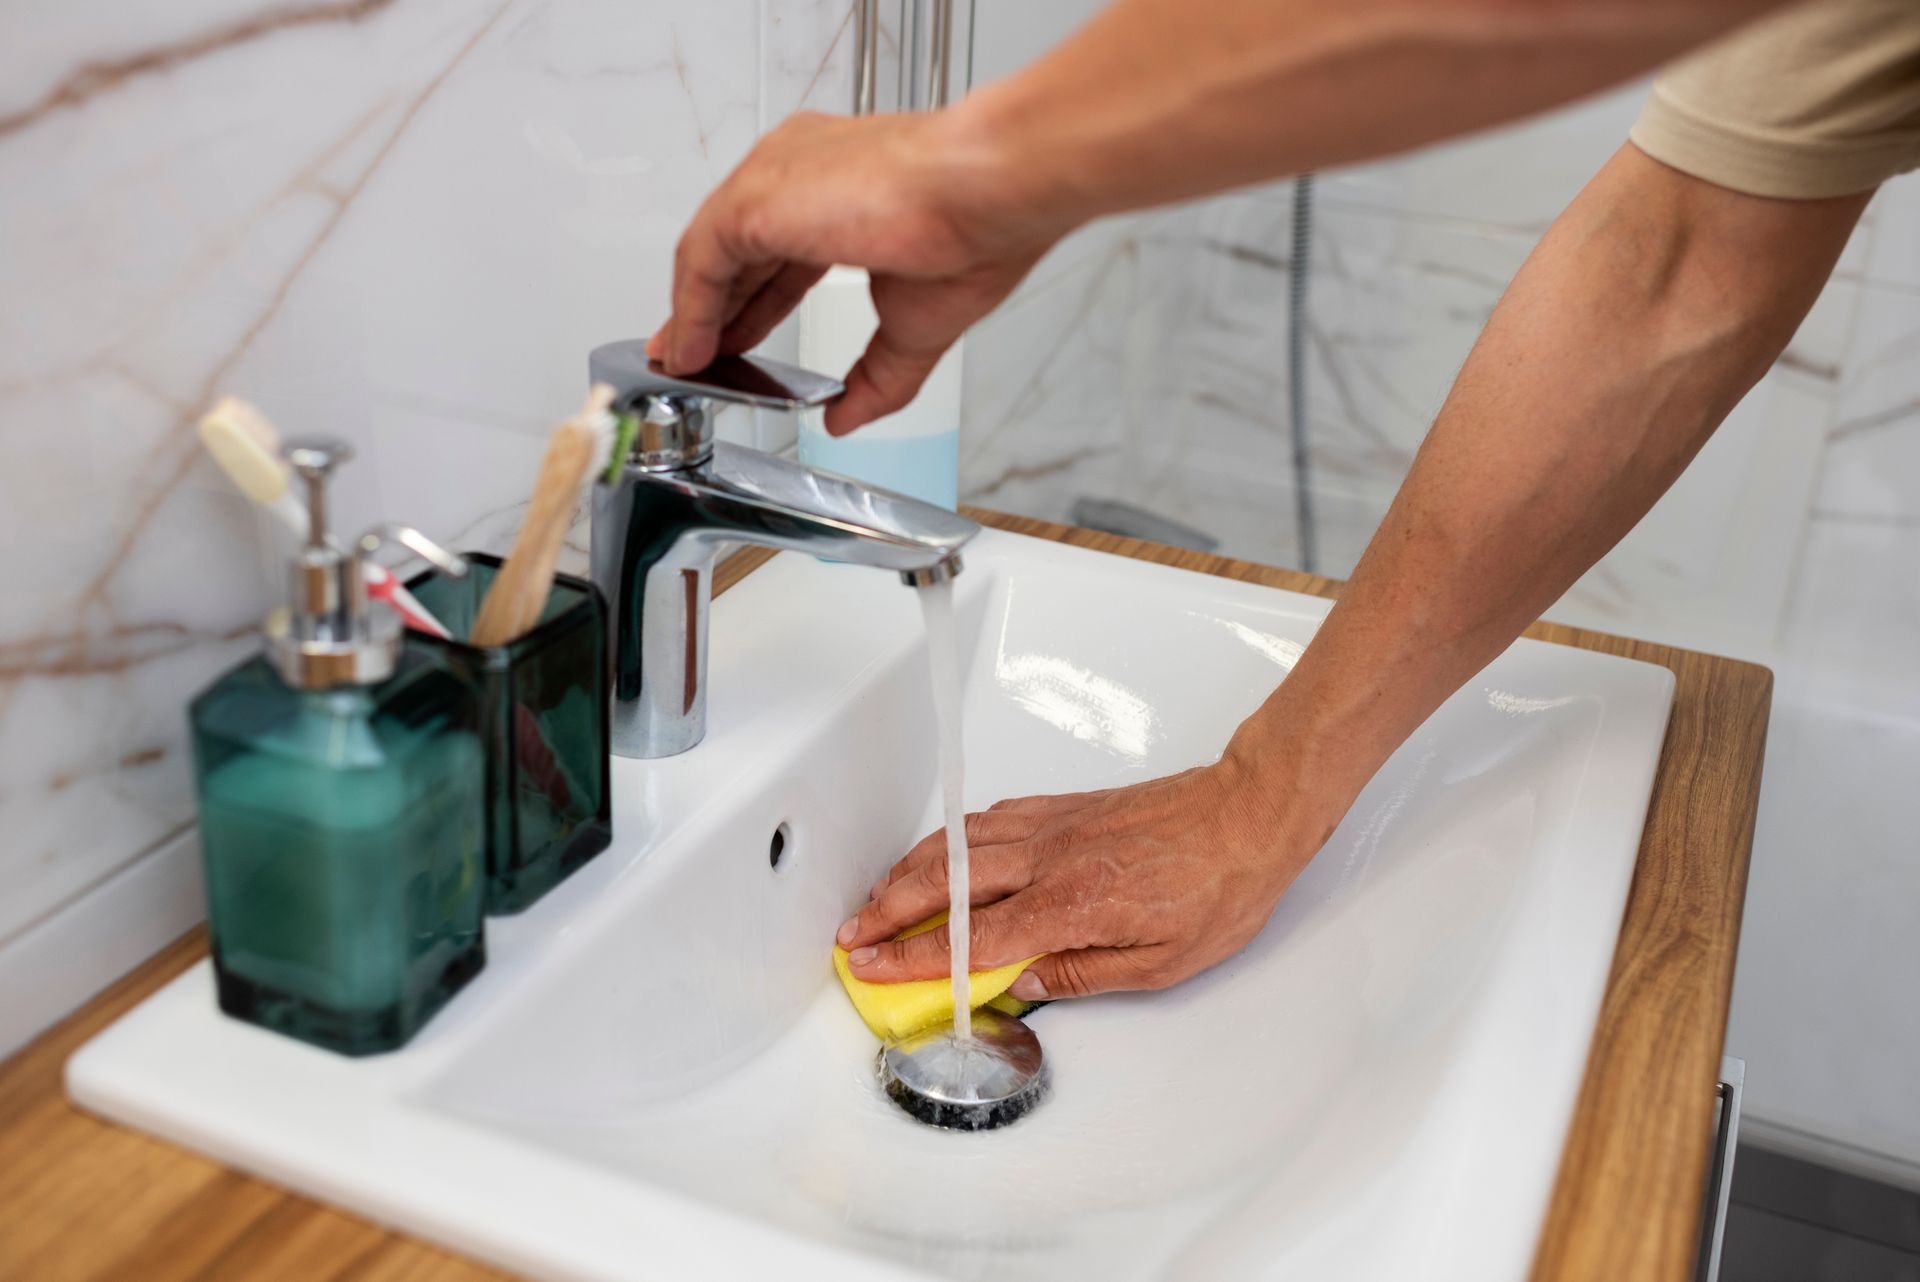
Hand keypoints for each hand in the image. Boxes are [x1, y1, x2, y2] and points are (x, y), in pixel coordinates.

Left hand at [648, 110, 1051, 434]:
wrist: (988, 191)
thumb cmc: (976, 230)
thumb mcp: (912, 327)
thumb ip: (873, 378)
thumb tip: (845, 420)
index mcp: (841, 185)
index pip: (778, 249)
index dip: (754, 303)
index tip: (736, 343)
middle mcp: (801, 170)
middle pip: (737, 249)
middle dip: (715, 309)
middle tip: (697, 355)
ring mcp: (776, 178)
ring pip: (711, 251)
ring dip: (695, 312)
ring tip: (683, 361)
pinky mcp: (755, 199)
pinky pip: (701, 260)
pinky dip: (692, 309)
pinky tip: (689, 349)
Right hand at [833, 759, 1323, 999]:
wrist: (1251, 811)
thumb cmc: (1220, 884)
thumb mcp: (1162, 964)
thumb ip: (1083, 975)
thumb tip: (1026, 985)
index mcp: (1067, 906)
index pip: (969, 938)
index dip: (911, 954)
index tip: (870, 964)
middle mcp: (1047, 859)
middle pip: (944, 883)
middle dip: (887, 909)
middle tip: (852, 932)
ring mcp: (1052, 826)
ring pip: (958, 844)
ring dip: (908, 870)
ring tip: (878, 894)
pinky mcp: (1063, 807)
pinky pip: (988, 820)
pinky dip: (950, 836)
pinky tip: (941, 850)